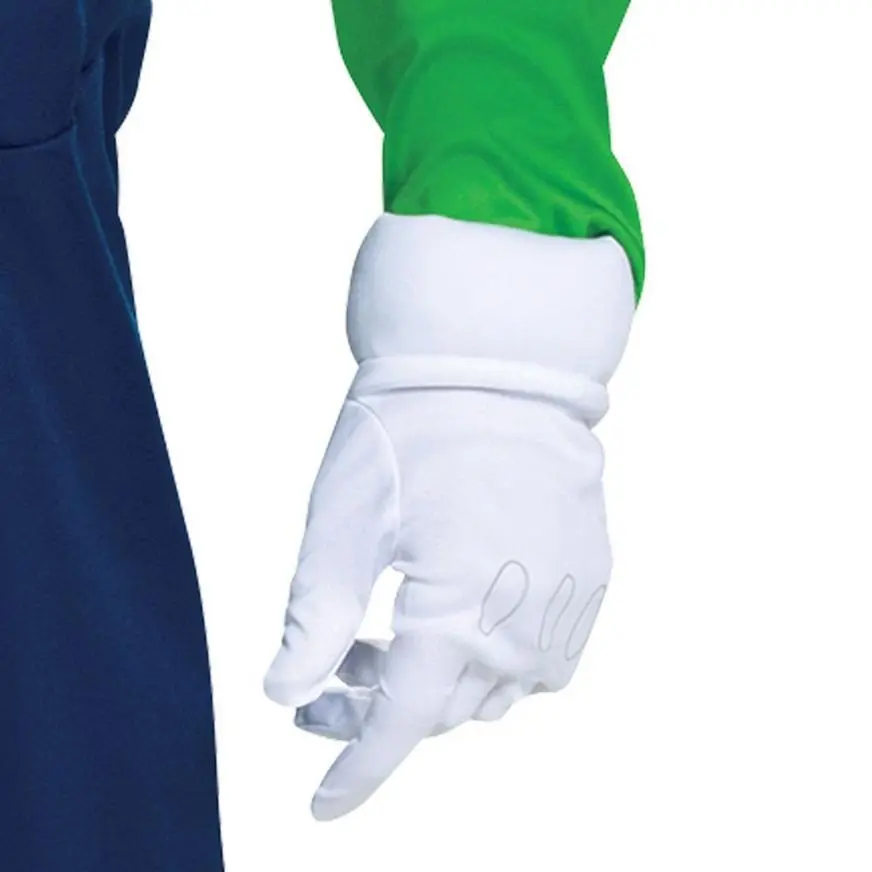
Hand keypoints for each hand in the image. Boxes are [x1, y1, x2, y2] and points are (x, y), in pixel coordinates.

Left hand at [264, 215, 634, 819]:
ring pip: (494, 691)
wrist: (499, 367)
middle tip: (326, 676)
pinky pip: (544, 658)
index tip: (323, 805)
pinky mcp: (590, 578)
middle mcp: (523, 629)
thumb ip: (314, 620)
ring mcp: (568, 605)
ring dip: (436, 683)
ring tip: (388, 635)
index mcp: (454, 617)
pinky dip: (492, 659)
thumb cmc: (411, 435)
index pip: (397, 727)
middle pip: (442, 710)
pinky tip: (459, 616)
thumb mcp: (342, 524)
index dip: (356, 770)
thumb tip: (285, 693)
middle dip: (377, 710)